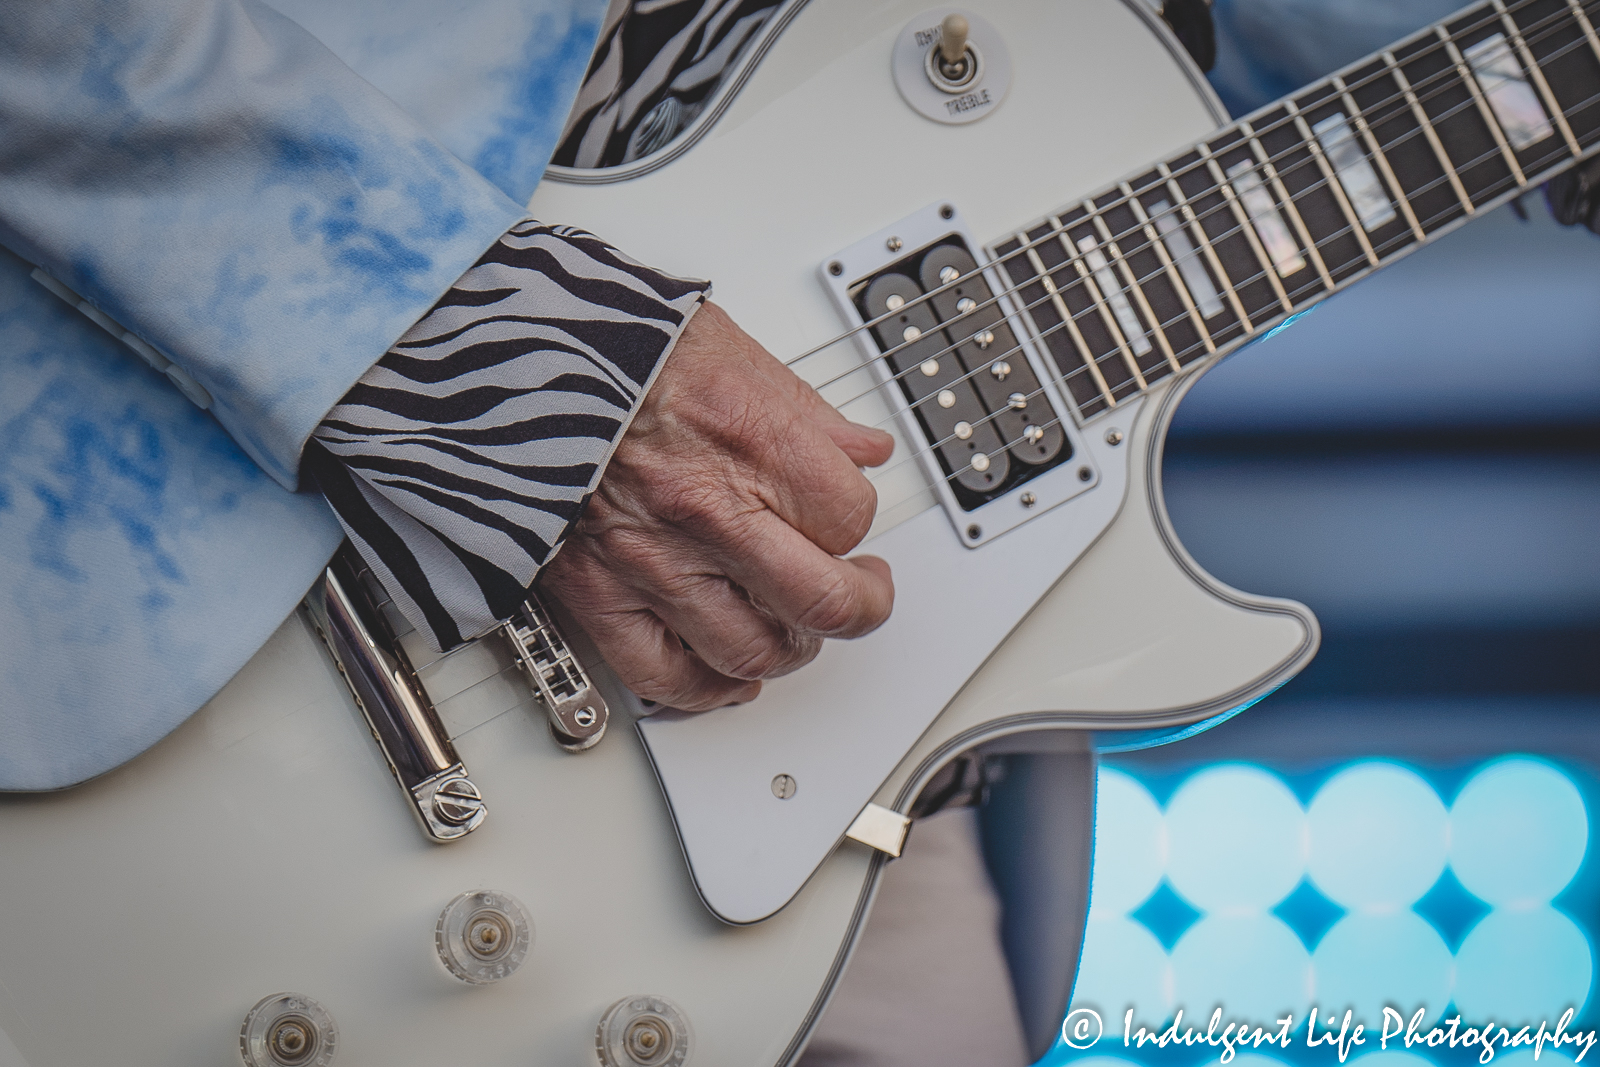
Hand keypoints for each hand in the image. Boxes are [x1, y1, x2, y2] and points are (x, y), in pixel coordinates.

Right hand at [540, 302, 894, 710]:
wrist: (504, 357)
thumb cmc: (608, 344)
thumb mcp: (730, 350)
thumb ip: (806, 414)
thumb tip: (861, 450)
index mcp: (749, 440)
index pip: (851, 518)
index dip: (859, 522)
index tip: (849, 519)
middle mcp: (706, 510)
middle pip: (824, 600)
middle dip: (860, 605)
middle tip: (861, 594)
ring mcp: (651, 560)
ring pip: (755, 651)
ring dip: (790, 648)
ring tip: (794, 627)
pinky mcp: (596, 592)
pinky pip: (665, 674)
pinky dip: (707, 689)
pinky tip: (730, 676)